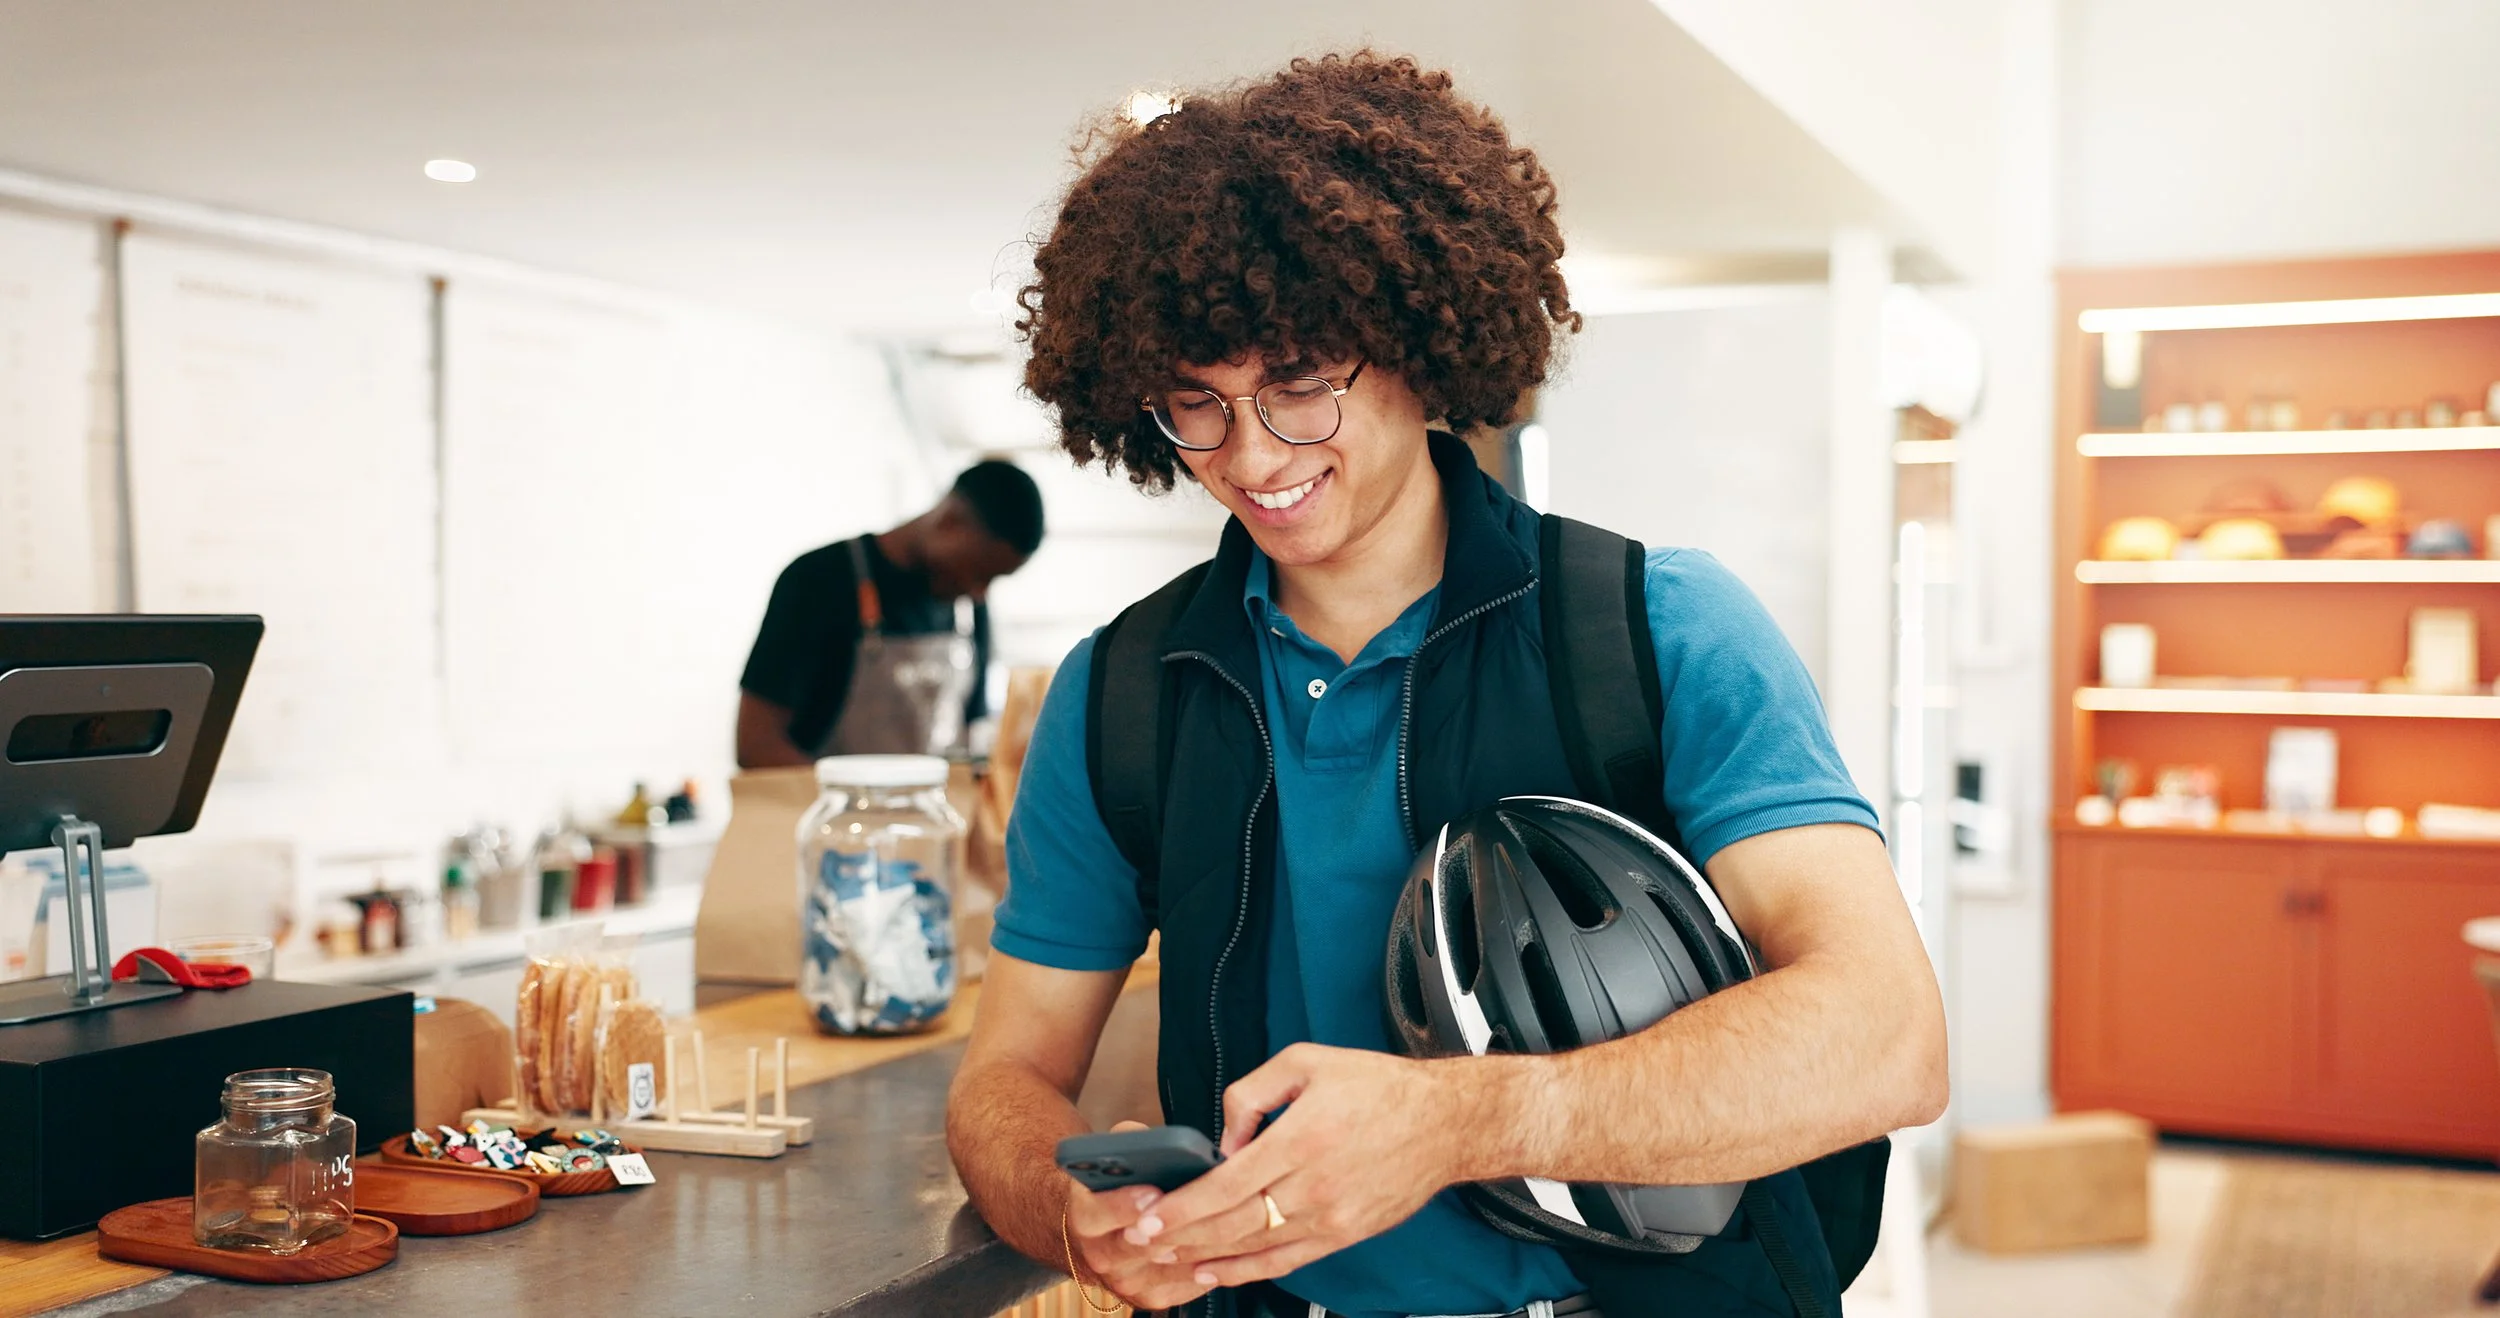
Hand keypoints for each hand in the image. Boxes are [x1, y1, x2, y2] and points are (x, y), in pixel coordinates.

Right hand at [1062, 1122, 1227, 1310]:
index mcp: (1085, 1216)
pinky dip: (1215, 1262)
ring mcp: (1127, 1282)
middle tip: (1213, 1202)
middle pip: (1145, 1244)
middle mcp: (1101, 1256)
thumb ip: (1128, 1142)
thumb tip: (1157, 1140)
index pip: (1100, 1212)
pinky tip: (1236, 1240)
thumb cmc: (1112, 1186)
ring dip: (1207, 1242)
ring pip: (1175, 1264)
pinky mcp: (1151, 1298)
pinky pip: (1190, 1282)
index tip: (1153, 1189)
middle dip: (1181, 1223)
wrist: (1096, 1234)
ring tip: (1236, 1216)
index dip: (1127, 1201)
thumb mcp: (1109, 1155)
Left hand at [1138, 1043, 1469, 1288]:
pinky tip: (1220, 1272)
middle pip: (1233, 1224)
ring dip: (1208, 1257)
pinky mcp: (1347, 1234)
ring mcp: (1332, 1217)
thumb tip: (1224, 1137)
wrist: (1446, 1123)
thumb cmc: (1379, 1087)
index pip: (1226, 1185)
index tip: (1149, 1217)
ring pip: (1257, 1248)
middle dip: (1182, 1237)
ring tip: (1169, 1259)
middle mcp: (1314, 1186)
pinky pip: (1290, 1260)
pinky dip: (1250, 1271)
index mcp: (1301, 1139)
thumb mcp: (1308, 1062)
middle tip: (1142, 1242)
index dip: (1182, 1207)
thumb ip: (1253, 1093)